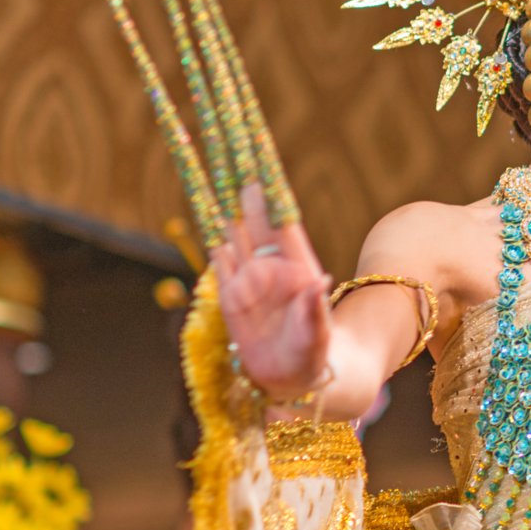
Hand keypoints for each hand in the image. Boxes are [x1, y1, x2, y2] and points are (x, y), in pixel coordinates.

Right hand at [208, 183, 331, 400]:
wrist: (297, 378)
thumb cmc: (315, 355)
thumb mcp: (317, 336)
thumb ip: (314, 311)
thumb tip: (321, 283)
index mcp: (298, 268)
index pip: (282, 223)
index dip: (271, 195)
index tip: (263, 166)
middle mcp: (273, 268)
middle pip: (256, 221)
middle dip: (246, 189)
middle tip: (234, 151)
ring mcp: (251, 280)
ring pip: (236, 235)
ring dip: (227, 208)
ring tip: (217, 171)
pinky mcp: (232, 296)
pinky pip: (221, 262)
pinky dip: (214, 240)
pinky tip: (210, 217)